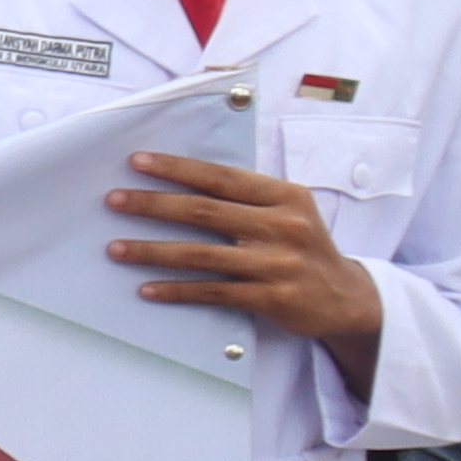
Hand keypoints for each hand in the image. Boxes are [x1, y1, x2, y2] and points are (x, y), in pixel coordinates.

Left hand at [109, 148, 385, 351]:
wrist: (345, 298)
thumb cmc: (303, 248)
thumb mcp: (288, 212)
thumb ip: (247, 198)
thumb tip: (183, 183)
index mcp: (285, 196)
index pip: (221, 178)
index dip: (177, 169)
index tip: (138, 162)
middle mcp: (283, 226)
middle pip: (204, 211)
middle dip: (153, 204)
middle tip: (114, 200)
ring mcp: (277, 263)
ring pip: (202, 254)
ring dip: (153, 251)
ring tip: (116, 248)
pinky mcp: (272, 297)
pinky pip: (213, 291)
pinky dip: (177, 290)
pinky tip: (147, 289)